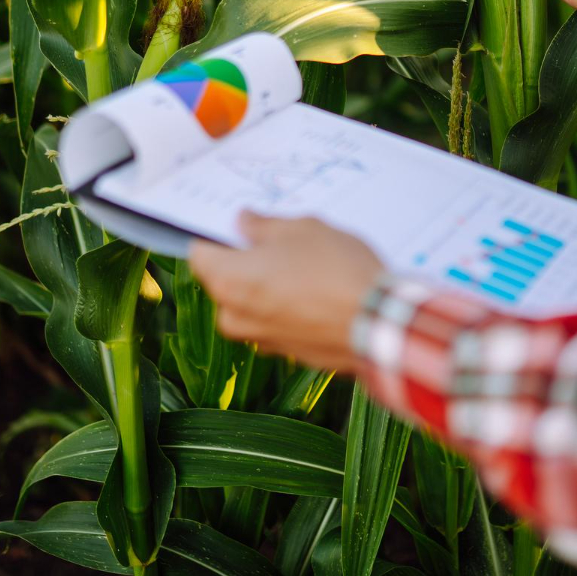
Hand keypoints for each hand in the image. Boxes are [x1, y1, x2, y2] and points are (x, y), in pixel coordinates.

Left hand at [188, 213, 383, 372]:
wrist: (377, 323)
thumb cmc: (336, 270)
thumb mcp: (301, 228)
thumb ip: (264, 225)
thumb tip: (244, 222)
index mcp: (227, 281)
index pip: (199, 254)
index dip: (215, 236)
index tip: (236, 226)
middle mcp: (234, 317)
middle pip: (225, 280)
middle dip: (246, 261)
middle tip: (280, 242)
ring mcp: (260, 340)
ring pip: (251, 303)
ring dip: (267, 286)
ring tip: (306, 267)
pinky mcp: (286, 353)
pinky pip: (276, 322)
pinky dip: (287, 308)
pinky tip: (318, 292)